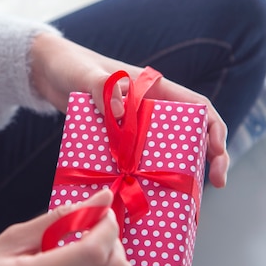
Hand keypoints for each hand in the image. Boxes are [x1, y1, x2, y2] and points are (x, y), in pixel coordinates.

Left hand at [30, 33, 228, 186]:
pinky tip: (142, 197)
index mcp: (154, 89)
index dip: (214, 130)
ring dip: (176, 172)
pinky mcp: (116, 140)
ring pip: (165, 151)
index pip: (198, 107)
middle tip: (214, 184)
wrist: (47, 74)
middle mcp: (150, 109)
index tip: (218, 154)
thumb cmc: (70, 66)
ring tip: (185, 198)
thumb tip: (122, 112)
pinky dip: (143, 177)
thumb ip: (103, 88)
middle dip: (206, 158)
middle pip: (189, 135)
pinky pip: (135, 161)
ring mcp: (134, 127)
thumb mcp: (86, 75)